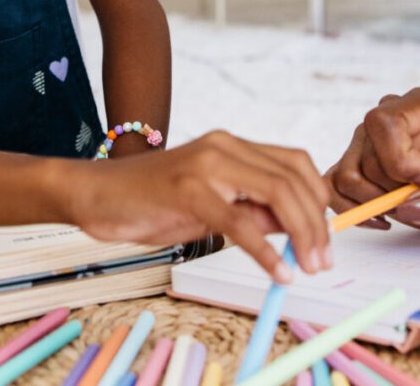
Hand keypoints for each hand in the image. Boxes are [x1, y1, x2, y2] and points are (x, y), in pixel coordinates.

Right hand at [64, 131, 331, 282]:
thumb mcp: (208, 205)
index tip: (326, 237)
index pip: (295, 163)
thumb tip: (294, 230)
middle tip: (322, 261)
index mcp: (230, 145)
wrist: (94, 193)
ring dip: (301, 235)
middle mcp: (223, 146)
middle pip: (292, 179)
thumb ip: (249, 209)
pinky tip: (277, 273)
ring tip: (307, 268)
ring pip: (276, 194)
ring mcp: (206, 164)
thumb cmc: (148, 201)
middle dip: (317, 224)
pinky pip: (240, 222)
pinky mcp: (188, 189)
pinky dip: (265, 252)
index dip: (318, 200)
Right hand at [325, 88, 419, 232]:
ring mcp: (367, 138)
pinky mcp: (355, 161)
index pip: (385, 123)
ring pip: (347, 175)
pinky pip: (333, 185)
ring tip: (408, 208)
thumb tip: (408, 207)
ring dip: (375, 202)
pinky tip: (382, 218)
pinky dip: (352, 208)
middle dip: (393, 190)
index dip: (399, 160)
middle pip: (366, 156)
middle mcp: (389, 114)